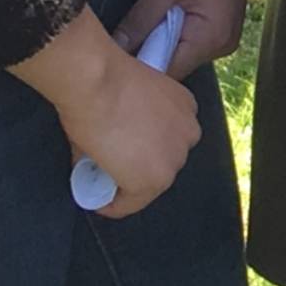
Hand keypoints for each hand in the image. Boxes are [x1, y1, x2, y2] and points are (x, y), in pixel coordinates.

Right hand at [14, 12, 200, 214]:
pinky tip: (100, 203)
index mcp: (187, 108)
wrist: (96, 81)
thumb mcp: (131, 100)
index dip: (142, 150)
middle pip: (161, 161)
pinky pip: (131, 202)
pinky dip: (116, 205)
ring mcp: (173, 160)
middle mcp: (189, 135)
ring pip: (148, 183)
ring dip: (126, 185)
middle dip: (136, 167)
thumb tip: (109, 150)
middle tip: (109, 169)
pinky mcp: (152, 181)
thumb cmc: (106, 80)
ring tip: (100, 184)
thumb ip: (133, 126)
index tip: (123, 159)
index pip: (167, 138)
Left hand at [113, 0, 254, 78]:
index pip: (168, 71)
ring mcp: (219, 37)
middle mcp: (220, 44)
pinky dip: (163, 33)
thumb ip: (142, 19)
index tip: (106, 63)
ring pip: (176, 52)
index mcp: (213, 37)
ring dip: (152, 43)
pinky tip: (147, 23)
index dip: (136, 70)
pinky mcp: (213, 26)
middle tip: (109, 47)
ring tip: (126, 33)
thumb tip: (113, 49)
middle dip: (142, 56)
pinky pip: (183, 40)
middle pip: (173, 64)